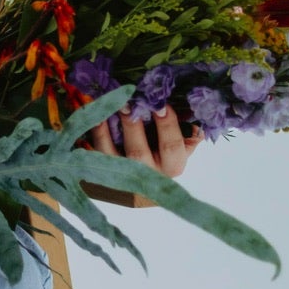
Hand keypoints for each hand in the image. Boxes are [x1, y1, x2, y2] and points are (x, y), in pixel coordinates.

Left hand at [86, 104, 202, 206]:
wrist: (143, 186)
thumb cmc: (166, 157)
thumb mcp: (183, 147)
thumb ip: (189, 129)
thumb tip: (194, 105)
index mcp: (173, 166)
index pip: (171, 146)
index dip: (167, 125)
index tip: (160, 104)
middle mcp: (148, 175)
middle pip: (138, 152)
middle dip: (133, 126)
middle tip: (127, 102)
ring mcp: (123, 177)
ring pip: (112, 156)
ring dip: (107, 131)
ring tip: (106, 109)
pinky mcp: (103, 175)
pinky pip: (96, 156)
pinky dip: (94, 135)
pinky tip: (94, 117)